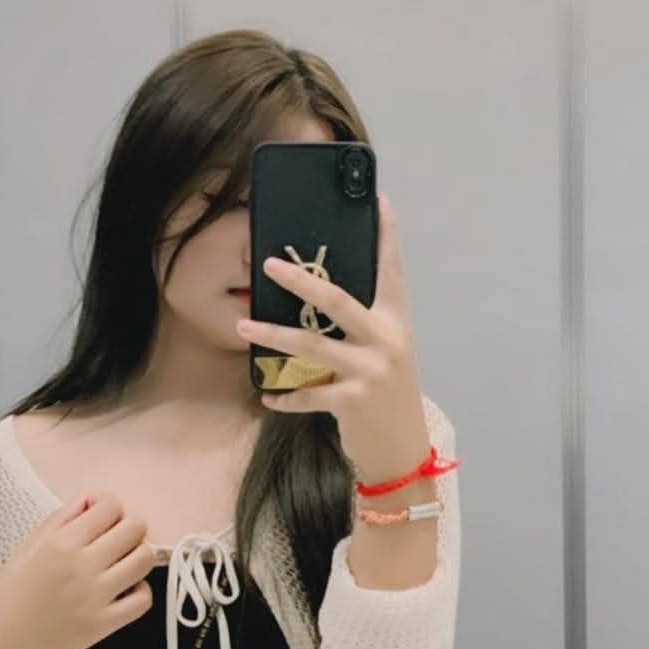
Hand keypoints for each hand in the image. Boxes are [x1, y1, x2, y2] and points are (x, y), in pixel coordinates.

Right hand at [0, 492, 155, 648]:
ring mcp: (96, 596)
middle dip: (129, 528)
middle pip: (136, 528)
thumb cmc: (11, 595)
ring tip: (122, 562)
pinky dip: (140, 590)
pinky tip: (124, 589)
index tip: (102, 517)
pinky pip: (145, 598)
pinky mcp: (105, 624)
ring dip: (138, 555)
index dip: (110, 507)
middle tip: (116, 540)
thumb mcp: (27, 547)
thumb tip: (94, 499)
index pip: (110, 506)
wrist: (3, 648)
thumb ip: (62, 518)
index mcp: (60, 544)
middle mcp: (81, 566)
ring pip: (145, 558)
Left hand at [234, 192, 428, 478]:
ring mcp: (370, 371)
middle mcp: (386, 341)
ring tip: (244, 327)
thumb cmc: (390, 395)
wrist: (403, 449)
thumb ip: (364, 326)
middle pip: (337, 302)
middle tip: (269, 264)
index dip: (386, 236)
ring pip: (312, 346)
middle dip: (301, 281)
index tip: (378, 199)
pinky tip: (268, 395)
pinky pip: (308, 394)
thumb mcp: (387, 353)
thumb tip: (320, 298)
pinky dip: (285, 395)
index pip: (391, 271)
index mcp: (395, 322)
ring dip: (273, 336)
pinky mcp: (353, 402)